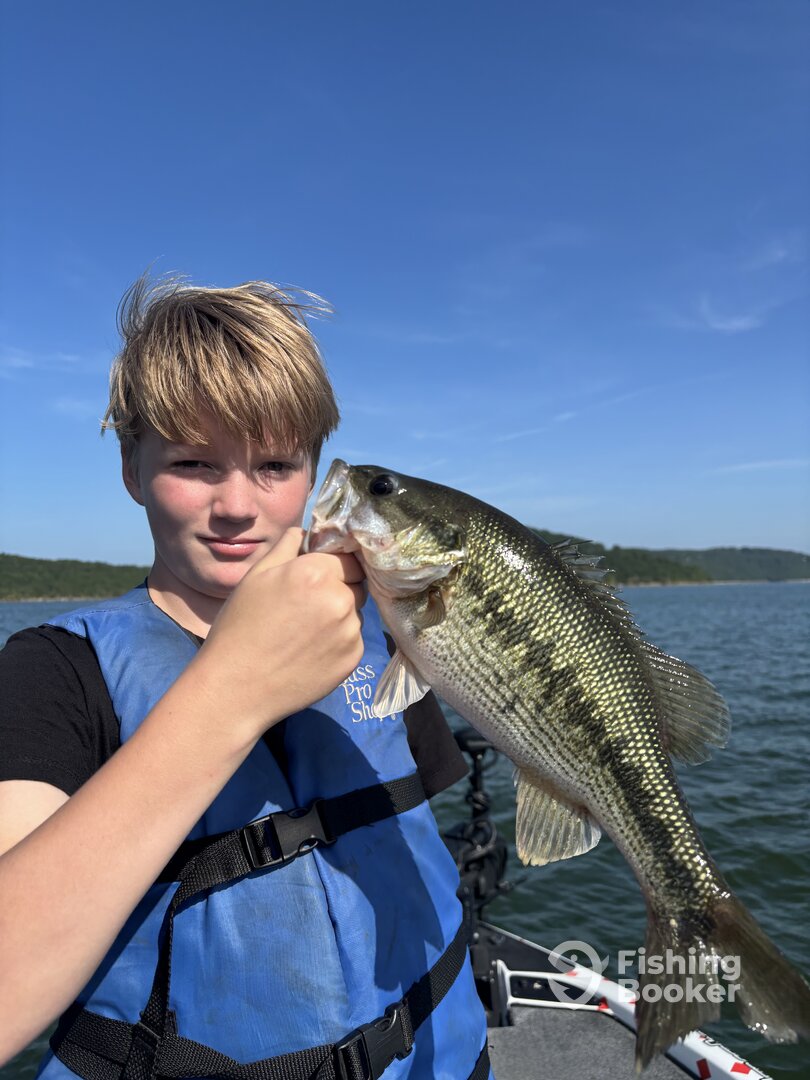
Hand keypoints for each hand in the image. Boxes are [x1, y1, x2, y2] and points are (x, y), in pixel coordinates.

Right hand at [193, 528, 365, 736]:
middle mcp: (341, 600)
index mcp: (317, 572)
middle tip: (307, 605)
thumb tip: (306, 530)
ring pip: (355, 612)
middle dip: (339, 588)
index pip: (348, 557)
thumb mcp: (256, 577)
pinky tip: (310, 651)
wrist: (235, 687)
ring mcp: (350, 632)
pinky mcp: (353, 659)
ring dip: (339, 615)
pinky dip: (338, 641)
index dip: (334, 564)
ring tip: (304, 631)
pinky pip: (353, 639)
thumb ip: (287, 547)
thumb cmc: (239, 628)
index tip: (318, 575)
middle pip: (356, 584)